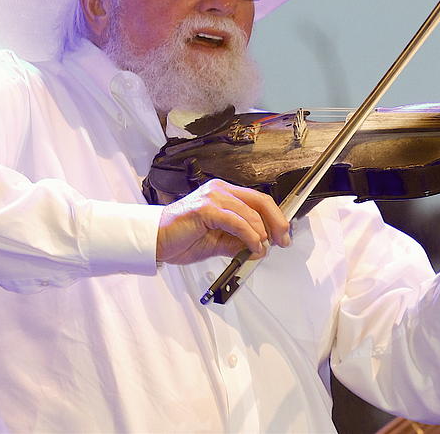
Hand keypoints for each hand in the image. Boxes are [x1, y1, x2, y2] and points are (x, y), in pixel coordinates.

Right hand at [156, 179, 290, 264]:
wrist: (156, 241)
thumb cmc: (181, 238)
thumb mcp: (218, 242)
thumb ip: (238, 242)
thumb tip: (260, 249)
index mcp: (224, 194)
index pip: (259, 200)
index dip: (276, 217)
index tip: (284, 234)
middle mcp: (220, 190)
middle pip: (261, 201)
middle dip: (277, 222)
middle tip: (283, 240)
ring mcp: (213, 197)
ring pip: (251, 213)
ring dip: (261, 234)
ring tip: (261, 249)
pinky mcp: (206, 208)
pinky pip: (237, 222)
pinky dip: (250, 236)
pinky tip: (252, 247)